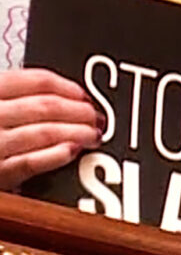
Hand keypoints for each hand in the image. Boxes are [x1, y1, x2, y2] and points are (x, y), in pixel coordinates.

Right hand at [0, 69, 103, 190]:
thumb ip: (16, 97)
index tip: (84, 96)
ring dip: (78, 133)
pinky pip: (32, 162)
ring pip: (46, 132)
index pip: (38, 81)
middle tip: (96, 118)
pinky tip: (73, 151)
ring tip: (93, 136)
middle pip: (47, 106)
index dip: (69, 88)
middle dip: (80, 112)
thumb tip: (61, 95)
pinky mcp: (0, 173)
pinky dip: (57, 155)